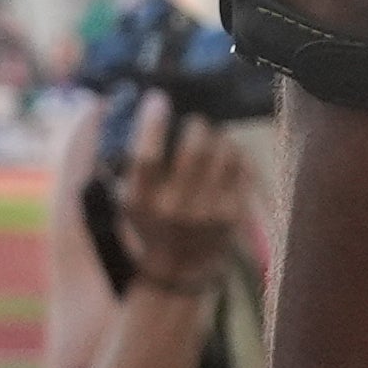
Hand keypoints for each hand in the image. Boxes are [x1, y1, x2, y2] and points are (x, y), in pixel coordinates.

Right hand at [107, 94, 251, 288]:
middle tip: (195, 121)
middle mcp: (174, 208)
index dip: (151, 124)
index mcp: (140, 202)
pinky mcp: (232, 214)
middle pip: (192, 150)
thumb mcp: (126, 202)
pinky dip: (235, 152)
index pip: (145, 157)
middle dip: (196, 125)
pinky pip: (241, 168)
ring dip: (219, 136)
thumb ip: (129, 167)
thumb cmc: (149, 226)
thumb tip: (128, 117)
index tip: (157, 98)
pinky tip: (228, 151)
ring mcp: (207, 212)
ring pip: (221, 155)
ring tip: (213, 136)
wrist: (178, 269)